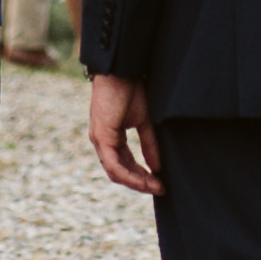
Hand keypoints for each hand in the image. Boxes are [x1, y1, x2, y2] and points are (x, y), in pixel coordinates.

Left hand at [86, 69, 161, 196]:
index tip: (160, 183)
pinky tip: (146, 178)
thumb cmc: (131, 89)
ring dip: (136, 182)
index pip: (124, 164)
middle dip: (140, 183)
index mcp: (111, 137)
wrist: (121, 71)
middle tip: (160, 189)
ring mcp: (100, 140)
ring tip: (156, 186)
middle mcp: (102, 142)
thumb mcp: (144, 121)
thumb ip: (149, 144)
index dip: (141, 176)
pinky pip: (114, 164)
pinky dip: (130, 174)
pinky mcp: (102, 137)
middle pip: (119, 172)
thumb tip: (157, 167)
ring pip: (116, 172)